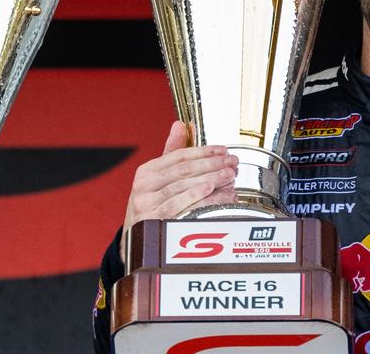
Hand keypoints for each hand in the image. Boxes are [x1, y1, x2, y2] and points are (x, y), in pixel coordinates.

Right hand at [121, 121, 238, 257]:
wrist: (137, 244)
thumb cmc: (152, 208)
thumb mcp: (157, 181)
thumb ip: (171, 154)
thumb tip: (179, 125)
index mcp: (146, 172)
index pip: (178, 156)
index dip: (202, 151)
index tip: (222, 150)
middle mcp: (144, 187)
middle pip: (184, 170)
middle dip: (211, 165)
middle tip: (232, 162)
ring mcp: (148, 205)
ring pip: (185, 187)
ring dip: (212, 180)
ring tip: (229, 176)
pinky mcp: (155, 222)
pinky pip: (183, 207)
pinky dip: (203, 199)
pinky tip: (218, 194)